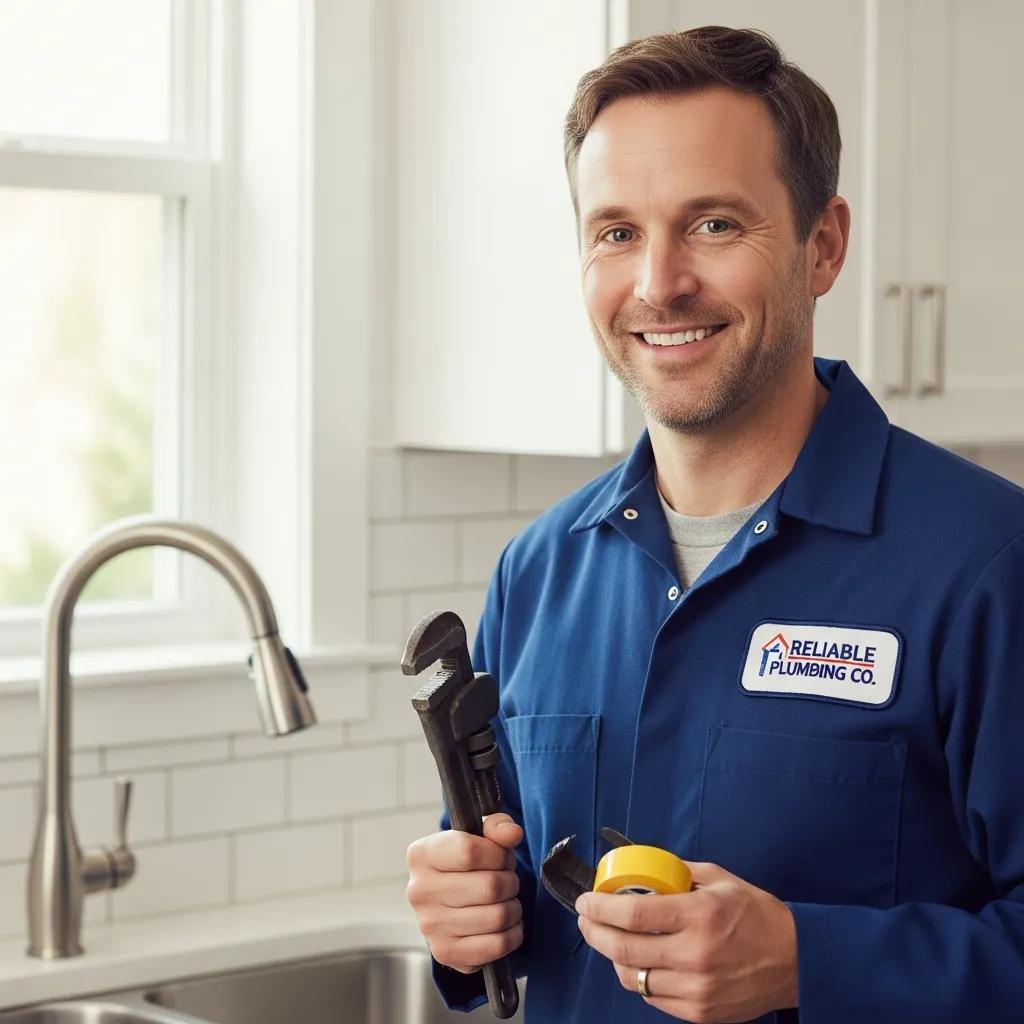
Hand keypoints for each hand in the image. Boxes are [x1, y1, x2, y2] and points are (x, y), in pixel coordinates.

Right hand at [406, 813, 524, 974]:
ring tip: (507, 901)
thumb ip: (497, 826)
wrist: (449, 901)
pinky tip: (506, 924)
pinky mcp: (445, 953)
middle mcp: (419, 891)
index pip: (469, 851)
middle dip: (511, 882)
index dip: (499, 854)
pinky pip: (496, 946)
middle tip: (508, 881)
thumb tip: (512, 834)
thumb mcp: (479, 834)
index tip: (503, 857)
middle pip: (489, 887)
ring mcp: (430, 926)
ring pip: (497, 917)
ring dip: (514, 908)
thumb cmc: (467, 863)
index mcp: (421, 855)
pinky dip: (513, 934)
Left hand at [575, 861, 797, 1022]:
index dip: (599, 908)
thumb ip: (677, 873)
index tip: (585, 900)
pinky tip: (639, 962)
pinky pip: (652, 997)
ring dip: (613, 956)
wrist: (795, 960)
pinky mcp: (699, 1013)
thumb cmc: (756, 913)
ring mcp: (696, 989)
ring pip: (632, 977)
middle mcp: (695, 955)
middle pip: (622, 948)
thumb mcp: (718, 879)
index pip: (632, 914)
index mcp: (698, 915)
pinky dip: (639, 978)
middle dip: (593, 932)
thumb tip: (639, 868)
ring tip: (609, 939)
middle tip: (586, 919)